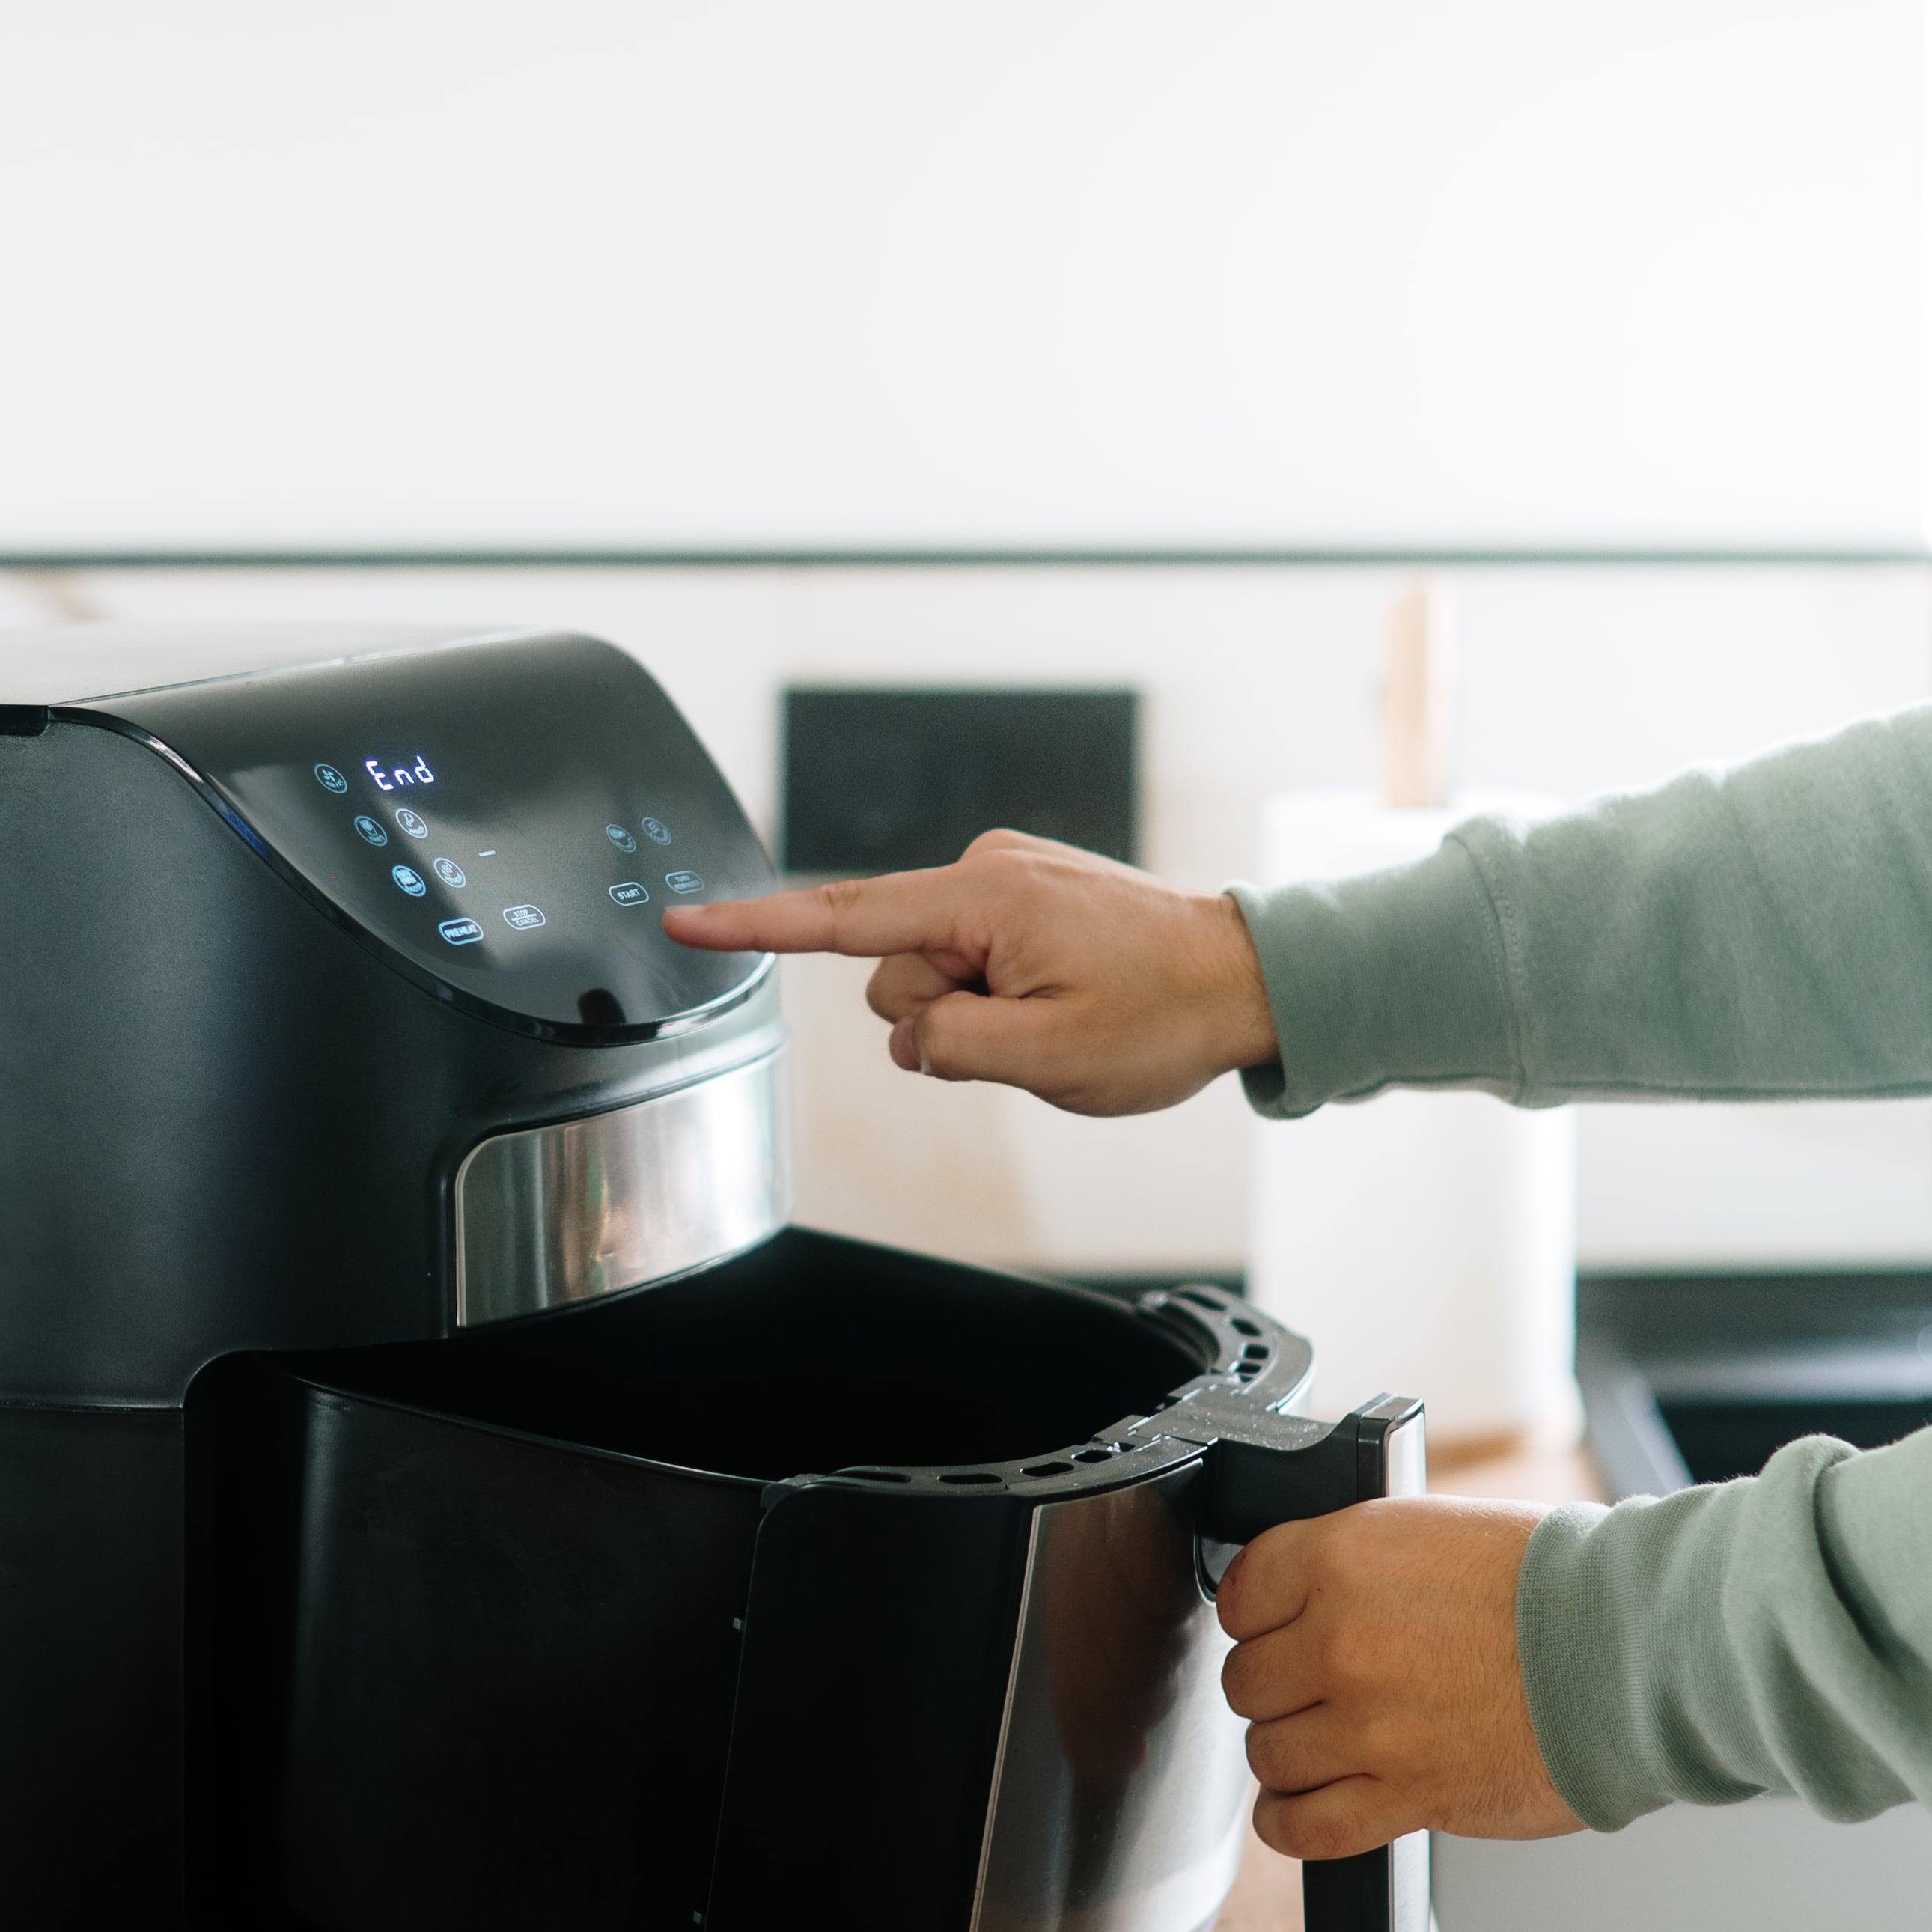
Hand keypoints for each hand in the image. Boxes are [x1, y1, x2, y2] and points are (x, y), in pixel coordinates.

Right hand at [658, 831, 1279, 1114]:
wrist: (1247, 978)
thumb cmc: (1166, 1015)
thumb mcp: (1051, 1060)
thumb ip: (949, 1048)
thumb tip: (909, 1033)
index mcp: (984, 897)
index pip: (842, 916)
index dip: (754, 926)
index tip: (684, 921)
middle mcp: (985, 870)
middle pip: (895, 972)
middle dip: (944, 1020)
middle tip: (1035, 1031)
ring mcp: (1004, 878)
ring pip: (932, 976)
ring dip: (978, 1013)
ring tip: (1059, 1013)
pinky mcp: (1021, 896)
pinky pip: (969, 962)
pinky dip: (999, 996)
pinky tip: (1061, 998)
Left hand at [1216, 1496, 1584, 1858]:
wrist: (1637, 1647)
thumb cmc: (1559, 1584)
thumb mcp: (1434, 1530)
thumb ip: (1356, 1566)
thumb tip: (1305, 1598)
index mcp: (1344, 1556)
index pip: (1241, 1594)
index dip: (1259, 1617)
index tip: (1276, 1630)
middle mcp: (1343, 1638)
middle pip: (1249, 1681)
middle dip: (1279, 1688)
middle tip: (1320, 1688)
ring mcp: (1370, 1722)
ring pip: (1269, 1754)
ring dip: (1291, 1754)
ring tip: (1330, 1744)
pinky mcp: (1408, 1794)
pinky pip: (1304, 1826)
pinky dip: (1291, 1822)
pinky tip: (1301, 1807)